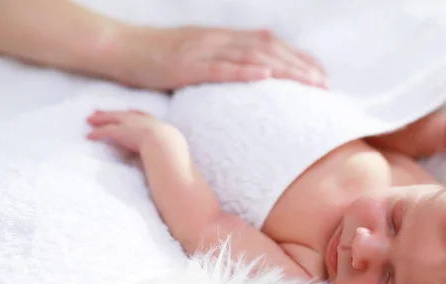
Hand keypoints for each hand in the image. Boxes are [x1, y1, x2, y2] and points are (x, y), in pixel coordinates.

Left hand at [86, 110, 175, 152]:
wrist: (165, 145)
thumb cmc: (173, 152)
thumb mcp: (174, 150)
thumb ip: (168, 153)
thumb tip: (172, 163)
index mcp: (157, 125)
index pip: (144, 116)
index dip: (135, 114)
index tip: (130, 113)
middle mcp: (143, 121)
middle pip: (125, 114)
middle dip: (114, 113)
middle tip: (102, 111)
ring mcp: (131, 125)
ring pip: (113, 119)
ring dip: (101, 119)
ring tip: (90, 119)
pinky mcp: (121, 132)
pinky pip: (106, 131)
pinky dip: (97, 133)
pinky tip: (89, 136)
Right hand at [115, 26, 327, 89]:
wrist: (121, 48)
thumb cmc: (159, 56)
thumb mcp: (197, 54)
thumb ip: (224, 61)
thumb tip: (251, 74)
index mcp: (223, 37)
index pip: (269, 44)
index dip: (297, 57)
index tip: (320, 74)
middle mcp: (218, 39)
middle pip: (267, 49)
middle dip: (299, 66)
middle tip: (324, 84)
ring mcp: (203, 50)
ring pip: (250, 56)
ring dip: (283, 69)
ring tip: (308, 83)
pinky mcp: (186, 65)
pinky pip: (219, 68)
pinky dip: (244, 71)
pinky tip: (265, 76)